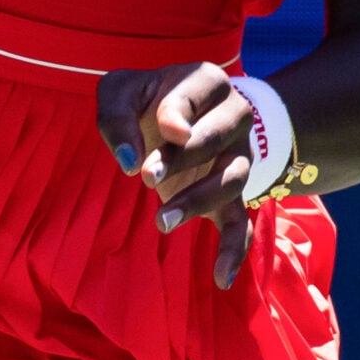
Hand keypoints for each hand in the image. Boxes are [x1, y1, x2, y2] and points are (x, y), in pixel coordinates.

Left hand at [96, 62, 259, 289]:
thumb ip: (117, 114)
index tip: (165, 129)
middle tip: (146, 176)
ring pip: (232, 180)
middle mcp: (233, 116)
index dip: (180, 113)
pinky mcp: (233, 193)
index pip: (197, 94)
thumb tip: (129, 159)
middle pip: (217, 138)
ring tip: (161, 220)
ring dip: (198, 201)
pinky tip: (220, 278)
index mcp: (206, 81)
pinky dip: (234, 250)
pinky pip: (242, 223)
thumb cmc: (144, 99)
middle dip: (183, 158)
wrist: (177, 117)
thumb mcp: (121, 91)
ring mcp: (238, 157)